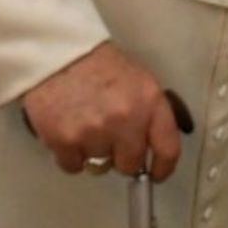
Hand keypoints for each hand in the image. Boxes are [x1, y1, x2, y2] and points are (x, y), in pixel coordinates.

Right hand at [21, 41, 182, 180]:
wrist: (59, 53)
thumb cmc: (100, 65)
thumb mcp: (139, 81)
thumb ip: (149, 114)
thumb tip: (149, 147)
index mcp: (150, 102)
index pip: (167, 148)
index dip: (163, 167)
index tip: (156, 173)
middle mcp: (125, 120)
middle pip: (131, 164)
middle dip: (122, 157)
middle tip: (110, 139)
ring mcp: (94, 132)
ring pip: (99, 166)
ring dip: (94, 152)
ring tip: (86, 125)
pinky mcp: (64, 141)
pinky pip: (72, 166)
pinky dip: (70, 155)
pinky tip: (68, 131)